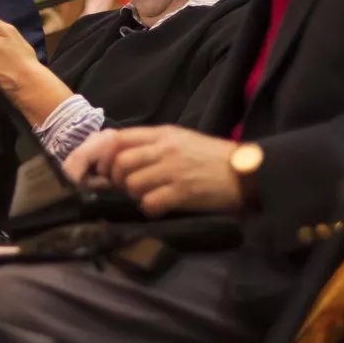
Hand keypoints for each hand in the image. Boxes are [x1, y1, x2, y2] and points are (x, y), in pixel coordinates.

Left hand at [66, 125, 240, 216]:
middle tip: (126, 187)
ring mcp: (173, 170)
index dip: (99, 155)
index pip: (117, 138)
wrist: (246, 171)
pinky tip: (160, 206)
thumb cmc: (211, 157)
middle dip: (115, 179)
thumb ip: (149, 144)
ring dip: (133, 195)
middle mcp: (165, 149)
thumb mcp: (180, 140)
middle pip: (119, 163)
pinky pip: (149, 203)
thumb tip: (114, 156)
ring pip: (130, 184)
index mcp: (162, 134)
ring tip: (148, 195)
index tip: (97, 170)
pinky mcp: (183, 192)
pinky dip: (150, 208)